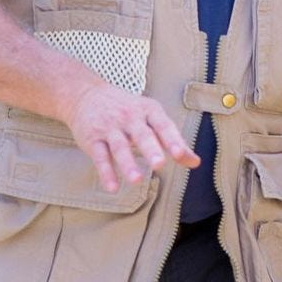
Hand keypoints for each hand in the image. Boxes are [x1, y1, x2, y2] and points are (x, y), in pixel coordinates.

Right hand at [63, 83, 199, 191]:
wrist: (86, 94)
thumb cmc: (127, 109)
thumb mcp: (152, 117)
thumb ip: (174, 141)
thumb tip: (195, 162)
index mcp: (149, 111)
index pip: (163, 126)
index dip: (172, 140)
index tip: (180, 155)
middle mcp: (130, 118)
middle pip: (142, 135)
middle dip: (151, 149)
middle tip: (159, 165)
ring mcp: (110, 128)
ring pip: (119, 147)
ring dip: (127, 164)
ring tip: (137, 180)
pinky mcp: (92, 139)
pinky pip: (100, 156)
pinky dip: (106, 172)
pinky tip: (113, 187)